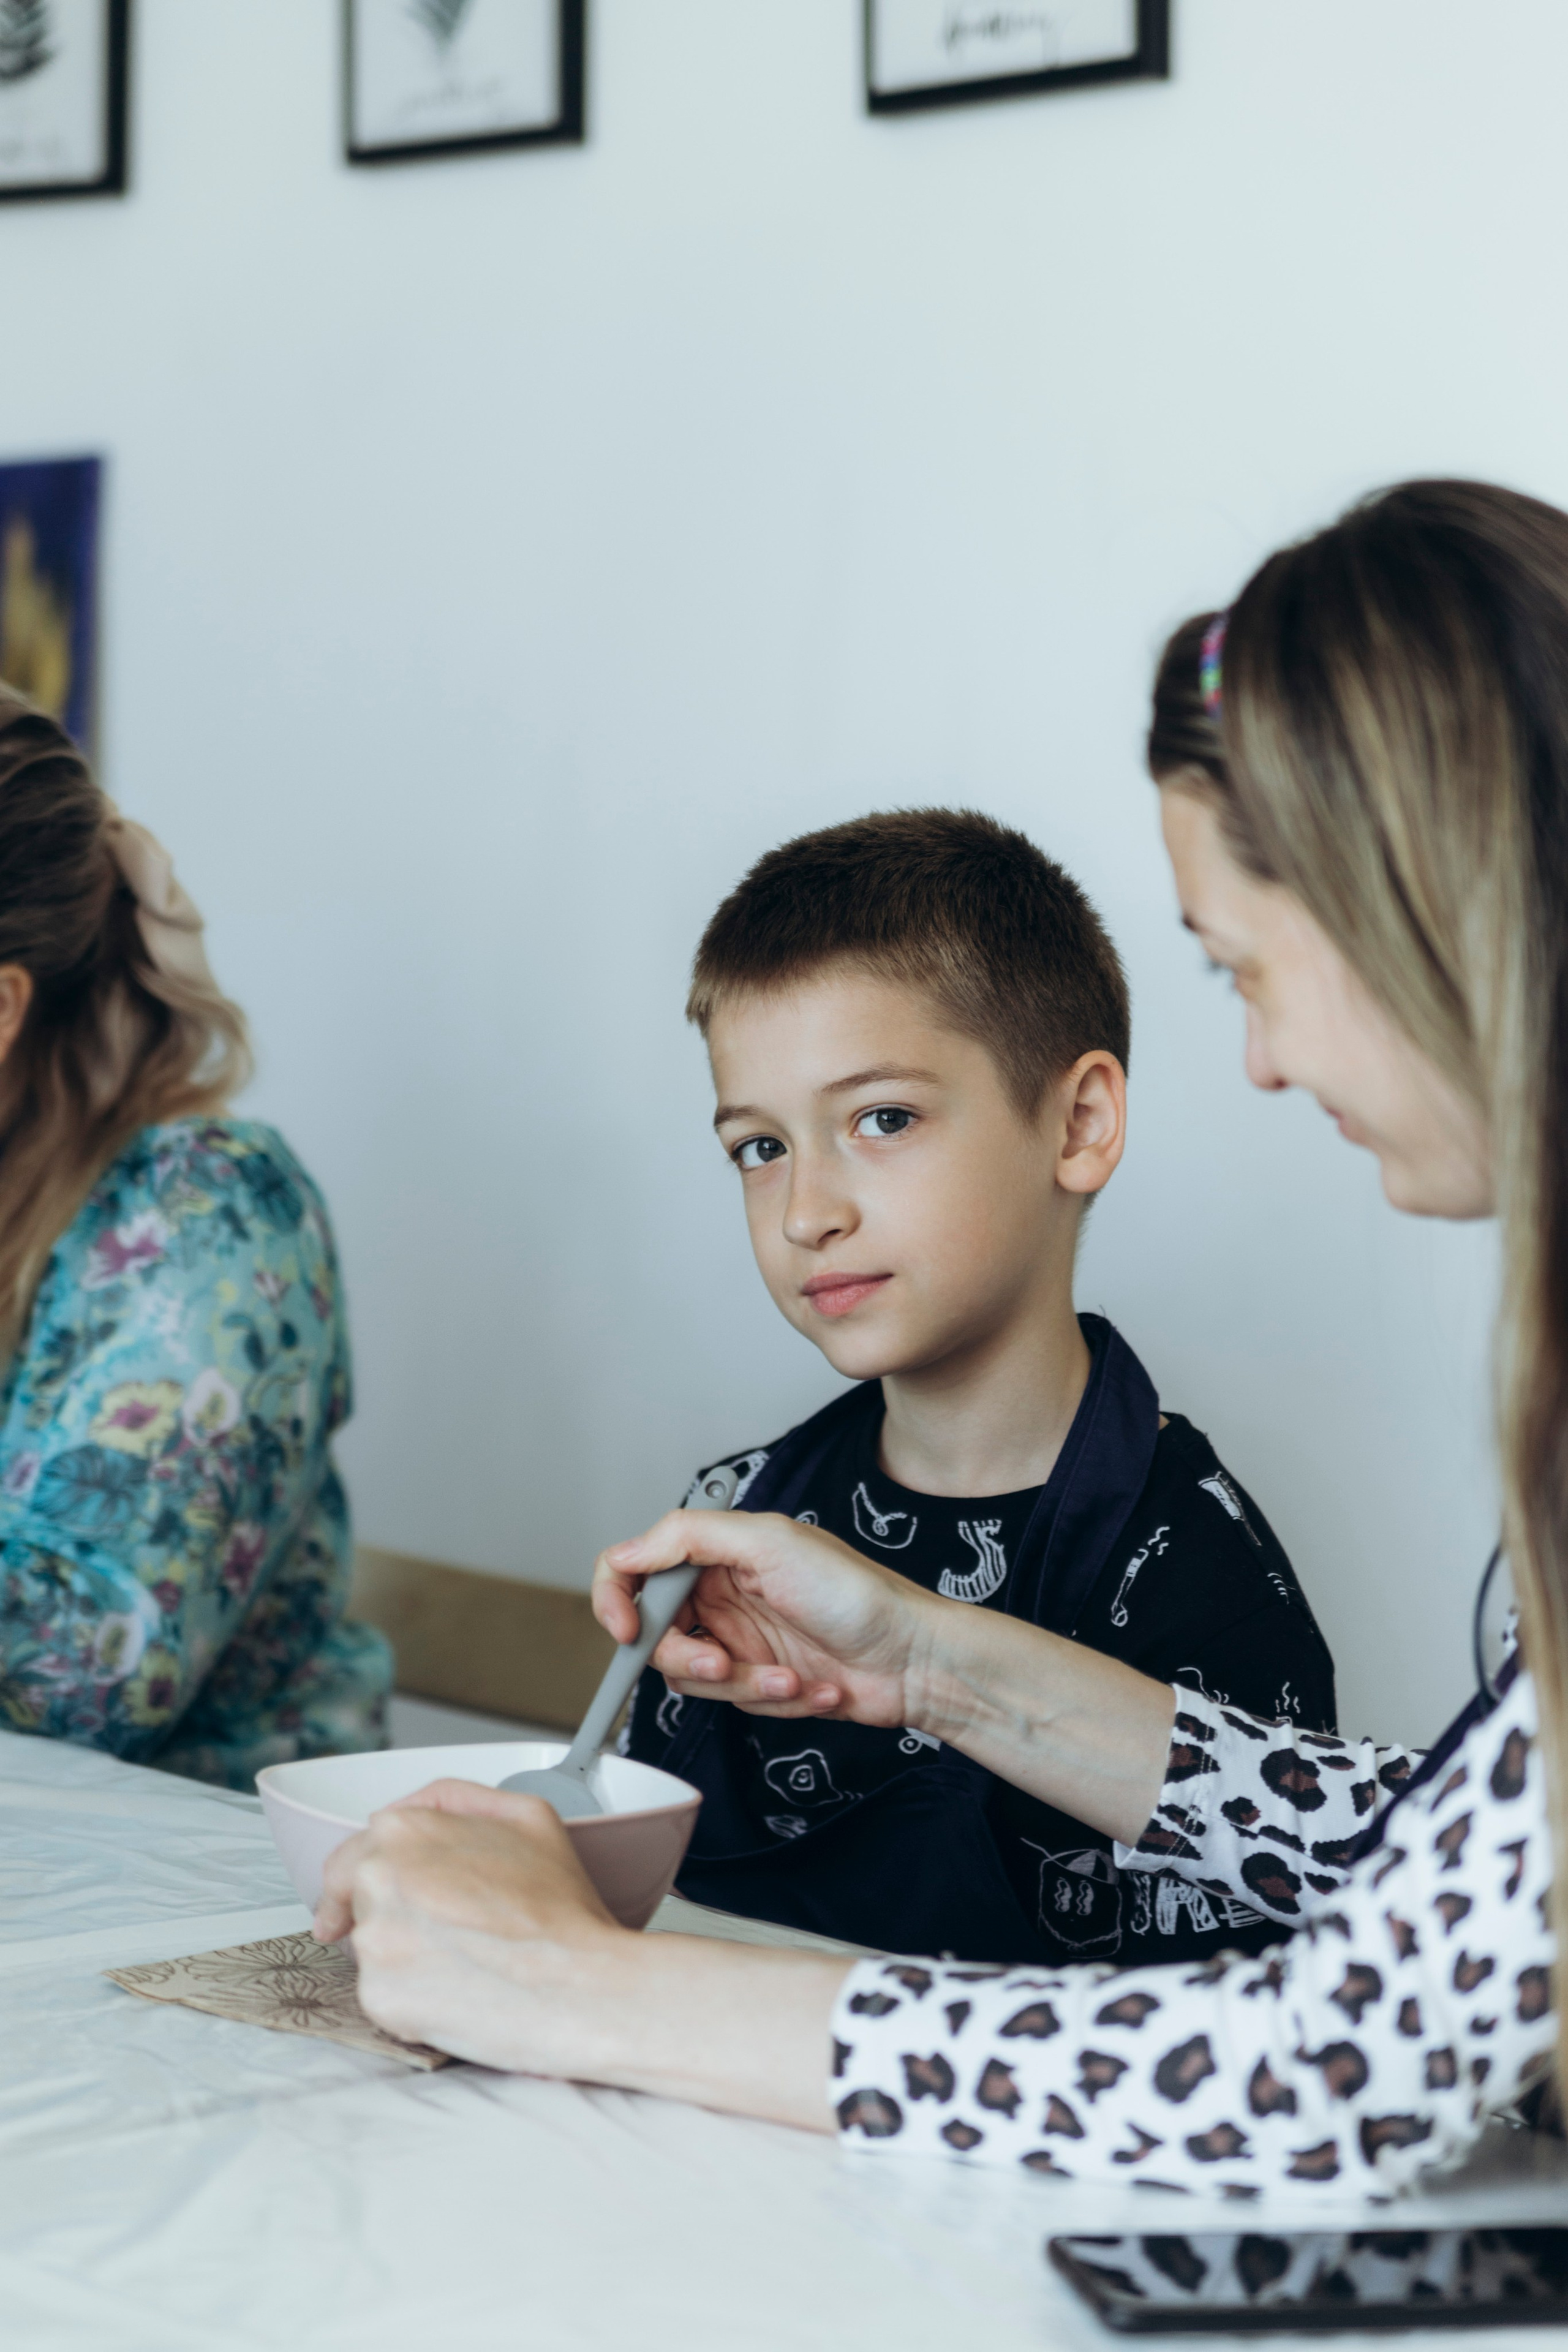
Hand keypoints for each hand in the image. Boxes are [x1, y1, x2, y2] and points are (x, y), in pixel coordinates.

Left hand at [313, 1774, 847, 2127]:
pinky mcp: (386, 1991)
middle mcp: (396, 1863)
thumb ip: (484, 1798)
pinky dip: (412, 2004)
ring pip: (368, 1945)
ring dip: (407, 1959)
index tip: (416, 1891)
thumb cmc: (582, 1913)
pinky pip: (378, 1998)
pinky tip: (468, 2001)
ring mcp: (387, 1929)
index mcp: (428, 1819)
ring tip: (476, 1971)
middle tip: (451, 1942)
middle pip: (358, 1890)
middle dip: (393, 1913)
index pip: (377, 1834)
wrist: (599, 1993)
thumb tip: (448, 1792)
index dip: (396, 1866)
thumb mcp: (541, 1820)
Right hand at [592, 1508, 933, 1723]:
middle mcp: (722, 1595)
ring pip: (694, 1680)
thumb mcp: (770, 1542)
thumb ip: (688, 1537)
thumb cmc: (857, 1592)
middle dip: (689, 1660)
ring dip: (745, 1685)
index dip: (616, 1600)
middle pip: (656, 1637)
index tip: (629, 1632)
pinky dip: (776, 1702)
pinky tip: (817, 1688)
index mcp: (717, 1552)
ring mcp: (740, 1640)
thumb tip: (624, 1552)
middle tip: (722, 1664)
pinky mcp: (762, 1683)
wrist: (915, 1659)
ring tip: (793, 1678)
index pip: (635, 1568)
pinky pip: (736, 1705)